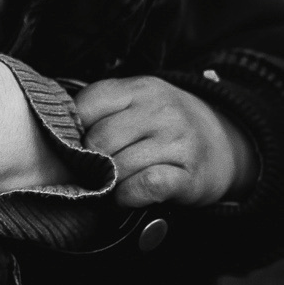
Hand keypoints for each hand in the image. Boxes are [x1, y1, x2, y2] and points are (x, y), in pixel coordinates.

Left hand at [75, 76, 254, 207]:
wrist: (223, 143)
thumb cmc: (167, 124)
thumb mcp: (140, 101)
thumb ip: (105, 108)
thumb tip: (60, 130)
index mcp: (141, 88)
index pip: (89, 104)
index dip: (74, 129)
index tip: (76, 143)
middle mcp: (161, 110)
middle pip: (101, 139)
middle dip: (90, 159)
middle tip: (92, 169)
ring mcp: (177, 142)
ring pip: (120, 165)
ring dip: (108, 181)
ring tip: (110, 183)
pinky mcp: (188, 175)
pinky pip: (146, 186)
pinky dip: (128, 195)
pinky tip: (126, 196)